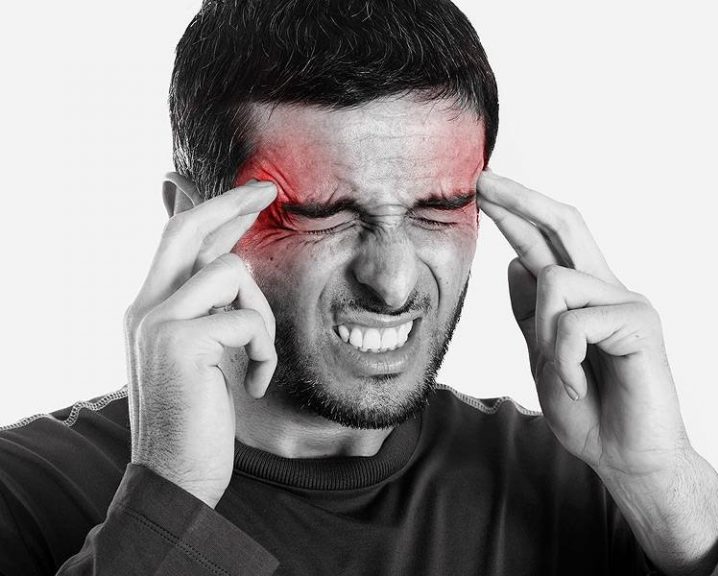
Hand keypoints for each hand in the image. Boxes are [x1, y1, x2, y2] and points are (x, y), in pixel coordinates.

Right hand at [124, 179, 277, 508]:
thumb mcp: (200, 358)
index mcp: (149, 309)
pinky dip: (264, 352)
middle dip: (230, 204)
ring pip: (232, 273)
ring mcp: (157, 322)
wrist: (175, 477)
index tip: (250, 194)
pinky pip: (248, 320)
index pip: (179, 242)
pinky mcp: (180, 341)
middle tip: (267, 191)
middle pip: (187, 230)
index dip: (215, 211)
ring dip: (261, 316)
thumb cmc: (195, 421)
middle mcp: (145, 308)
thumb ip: (209, 314)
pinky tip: (252, 384)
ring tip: (256, 360)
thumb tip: (235, 276)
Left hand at [477, 171, 717, 573]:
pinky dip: (565, 359)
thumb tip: (514, 263)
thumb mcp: (543, 354)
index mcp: (581, 295)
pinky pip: (576, 322)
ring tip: (563, 375)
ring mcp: (626, 302)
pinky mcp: (641, 324)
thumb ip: (530, 313)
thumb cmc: (587, 408)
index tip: (482, 190)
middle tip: (483, 182)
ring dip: (544, 335)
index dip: (514, 213)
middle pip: (565, 224)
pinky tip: (579, 385)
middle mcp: (606, 287)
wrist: (625, 457)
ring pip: (555, 282)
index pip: (544, 243)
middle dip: (521, 200)